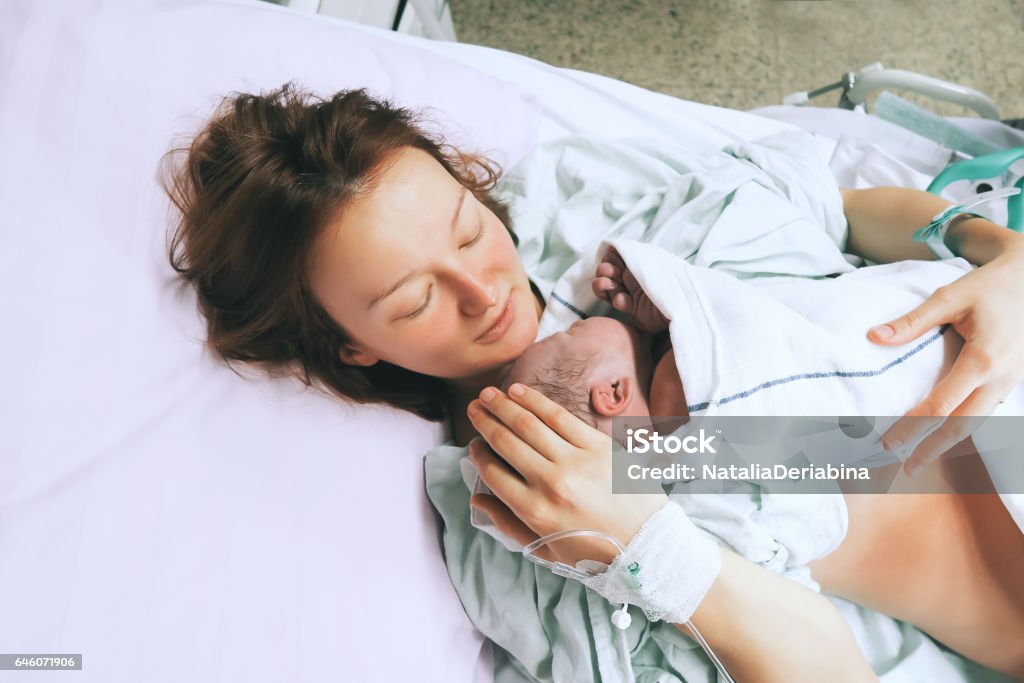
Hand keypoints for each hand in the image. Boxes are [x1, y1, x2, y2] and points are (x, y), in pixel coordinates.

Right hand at [466, 383, 666, 564]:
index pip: (494, 473)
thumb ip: (507, 523)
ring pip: (529, 424)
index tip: (474, 444)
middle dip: (485, 421)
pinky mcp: (599, 446)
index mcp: (535, 511)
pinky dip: (536, 402)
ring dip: (504, 405)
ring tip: (489, 394)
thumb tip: (478, 498)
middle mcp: (552, 483)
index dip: (478, 455)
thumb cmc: (595, 552)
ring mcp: (576, 461)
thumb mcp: (545, 548)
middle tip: (474, 408)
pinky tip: (520, 393)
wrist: (647, 545)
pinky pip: (560, 416)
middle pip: (507, 442)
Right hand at [592, 248, 668, 332]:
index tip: (609, 256)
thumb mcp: (657, 264)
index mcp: (639, 266)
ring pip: (608, 289)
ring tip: (607, 284)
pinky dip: (617, 301)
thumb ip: (638, 256)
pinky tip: (620, 299)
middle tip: (607, 270)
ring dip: (603, 285)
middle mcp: (634, 280)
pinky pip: (619, 304)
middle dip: (605, 271)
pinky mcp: (634, 312)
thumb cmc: (674, 280)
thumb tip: (618, 247)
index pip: (617, 259)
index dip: (610, 258)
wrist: (687, 305)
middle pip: (609, 274)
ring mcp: (632, 296)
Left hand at [869, 247, 1023, 474]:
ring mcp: (1011, 381)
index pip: (941, 406)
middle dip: (933, 449)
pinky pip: (987, 409)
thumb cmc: (990, 285)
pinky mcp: (1013, 379)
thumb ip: (912, 322)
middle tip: (906, 467)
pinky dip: (966, 425)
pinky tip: (947, 433)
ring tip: (922, 458)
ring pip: (979, 421)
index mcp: (982, 360)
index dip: (913, 427)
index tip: (889, 442)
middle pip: (964, 425)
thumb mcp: (949, 297)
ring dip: (950, 442)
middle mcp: (1001, 377)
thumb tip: (873, 337)